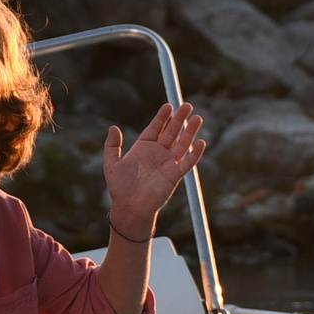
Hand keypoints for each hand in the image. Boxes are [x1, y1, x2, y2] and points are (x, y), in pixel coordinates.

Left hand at [104, 103, 205, 232]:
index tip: (169, 105)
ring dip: (190, 132)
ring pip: (182, 144)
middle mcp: (158, 153)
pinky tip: (201, 142)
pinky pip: (188, 163)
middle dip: (180, 119)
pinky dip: (195, 153)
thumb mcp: (112, 164)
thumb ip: (112, 145)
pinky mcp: (175, 175)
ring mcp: (168, 164)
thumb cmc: (120, 187)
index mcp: (143, 148)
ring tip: (198, 118)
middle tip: (187, 105)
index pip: (156, 128)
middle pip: (172, 132)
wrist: (130, 208)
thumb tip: (113, 127)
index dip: (162, 117)